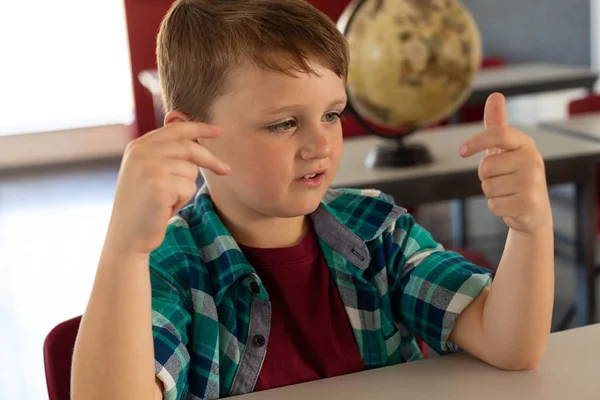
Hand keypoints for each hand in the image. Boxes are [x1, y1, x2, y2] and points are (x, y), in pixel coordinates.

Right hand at [105, 122, 229, 254]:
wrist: (127, 235)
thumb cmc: (144, 206)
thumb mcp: (149, 173)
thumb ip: (165, 153)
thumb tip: (195, 137)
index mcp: (138, 146)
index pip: (175, 129)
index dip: (199, 127)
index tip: (218, 130)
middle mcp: (141, 152)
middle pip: (188, 147)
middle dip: (210, 159)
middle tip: (226, 170)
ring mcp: (149, 167)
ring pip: (190, 170)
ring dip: (185, 189)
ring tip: (168, 200)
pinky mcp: (158, 185)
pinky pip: (188, 187)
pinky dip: (182, 201)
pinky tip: (165, 208)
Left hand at [459, 93, 550, 233]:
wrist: (533, 209)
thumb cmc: (514, 174)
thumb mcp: (505, 149)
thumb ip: (497, 124)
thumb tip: (495, 95)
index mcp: (525, 143)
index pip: (499, 133)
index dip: (477, 141)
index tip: (461, 151)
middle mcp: (532, 160)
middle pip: (486, 166)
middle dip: (485, 176)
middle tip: (501, 179)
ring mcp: (533, 182)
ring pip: (488, 186)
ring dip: (491, 192)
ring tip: (507, 192)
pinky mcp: (529, 203)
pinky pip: (493, 204)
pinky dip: (496, 206)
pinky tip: (510, 204)